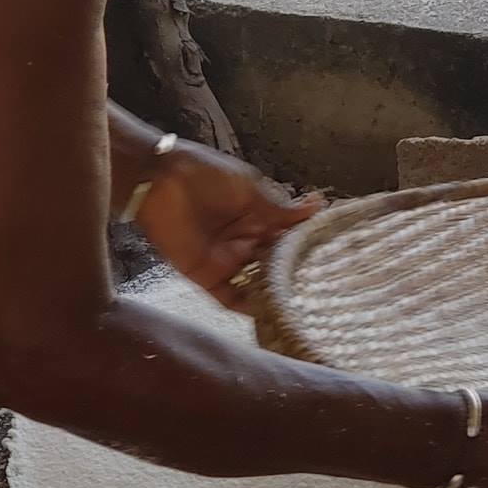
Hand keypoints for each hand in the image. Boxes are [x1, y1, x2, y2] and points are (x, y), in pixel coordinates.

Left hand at [135, 141, 319, 306]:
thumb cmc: (205, 174)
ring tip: (297, 308)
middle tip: (318, 294)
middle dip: (291, 279)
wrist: (158, 180)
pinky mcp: (205, 275)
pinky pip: (228, 297)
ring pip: (254, 284)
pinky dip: (245, 307)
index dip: (304, 252)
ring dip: (271, 295)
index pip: (287, 240)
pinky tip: (265, 313)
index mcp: (257, 218)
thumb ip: (280, 210)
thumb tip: (318, 206)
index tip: (328, 265)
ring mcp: (226, 260)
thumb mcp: (249, 189)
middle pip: (273, 267)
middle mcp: (244, 242)